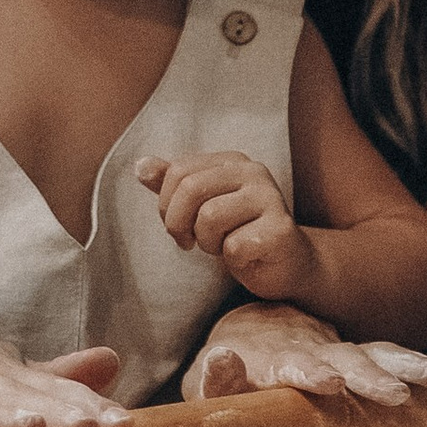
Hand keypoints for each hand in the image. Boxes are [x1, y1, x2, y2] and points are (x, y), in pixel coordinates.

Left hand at [137, 149, 313, 299]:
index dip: (166, 204)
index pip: (179, 171)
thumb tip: (140, 166)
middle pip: (191, 189)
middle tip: (189, 242)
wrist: (286, 265)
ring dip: (208, 242)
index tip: (178, 226)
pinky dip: (231, 259)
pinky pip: (234, 246)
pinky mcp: (280, 230)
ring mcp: (271, 198)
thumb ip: (173, 184)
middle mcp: (254, 172)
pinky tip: (246, 257)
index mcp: (232, 160)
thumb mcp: (202, 206)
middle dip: (179, 224)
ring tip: (222, 246)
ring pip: (210, 217)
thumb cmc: (240, 233)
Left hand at [185, 305, 426, 409]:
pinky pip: (419, 366)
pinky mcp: (372, 364)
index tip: (327, 382)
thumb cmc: (234, 368)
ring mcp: (352, 356)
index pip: (297, 366)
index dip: (311, 373)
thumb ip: (216, 378)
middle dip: (372, 377)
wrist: (256, 332)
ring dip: (412, 367)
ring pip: (386, 357)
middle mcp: (324, 353)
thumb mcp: (212, 379)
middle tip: (392, 392)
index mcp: (281, 359)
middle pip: (352, 362)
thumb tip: (220, 360)